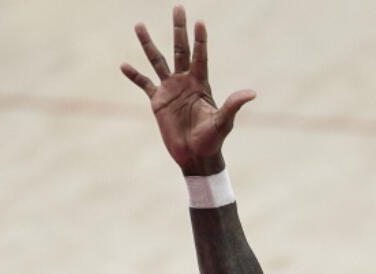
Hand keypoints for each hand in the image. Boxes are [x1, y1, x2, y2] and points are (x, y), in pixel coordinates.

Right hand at [121, 6, 255, 174]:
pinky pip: (144, 84)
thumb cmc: (212, 140)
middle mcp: (185, 82)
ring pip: (157, 61)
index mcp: (201, 84)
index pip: (200, 56)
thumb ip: (233, 105)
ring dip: (148, 44)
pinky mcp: (158, 102)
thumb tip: (252, 93)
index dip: (200, 40)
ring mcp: (170, 90)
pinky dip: (134, 75)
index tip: (199, 21)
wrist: (195, 157)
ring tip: (139, 25)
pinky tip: (124, 65)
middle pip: (180, 49)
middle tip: (178, 7)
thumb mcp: (224, 122)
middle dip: (179, 29)